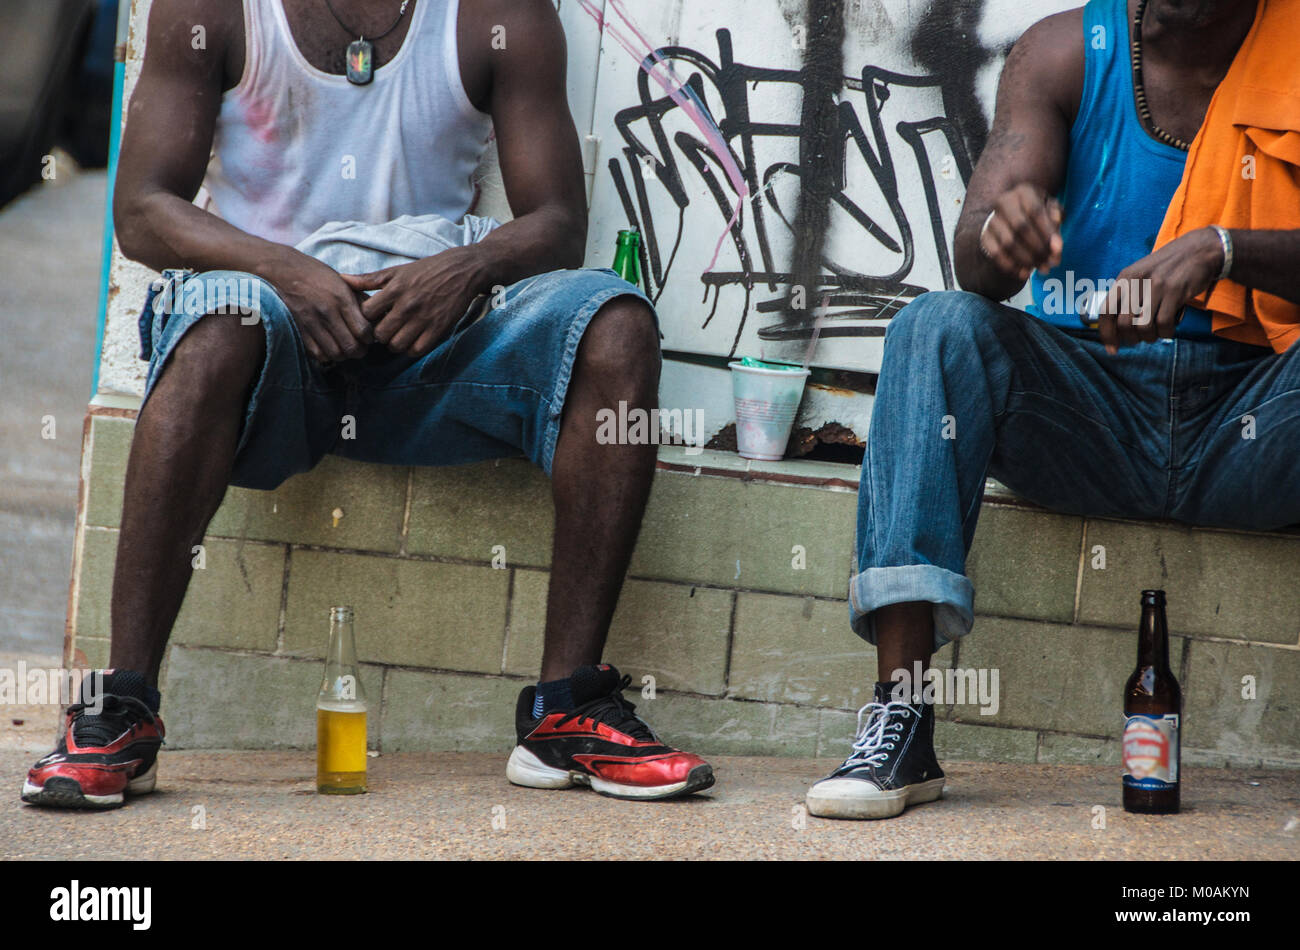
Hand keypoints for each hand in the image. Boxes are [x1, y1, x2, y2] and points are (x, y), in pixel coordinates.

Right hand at [265, 251, 372, 362]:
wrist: (286, 271)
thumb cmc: (319, 275)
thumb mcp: (344, 282)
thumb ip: (361, 300)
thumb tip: (378, 317)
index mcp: (342, 299)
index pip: (363, 331)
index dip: (370, 338)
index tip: (369, 336)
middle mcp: (328, 312)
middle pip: (351, 347)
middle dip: (360, 350)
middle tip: (360, 346)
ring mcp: (313, 322)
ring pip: (335, 354)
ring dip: (344, 355)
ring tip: (346, 348)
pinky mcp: (300, 329)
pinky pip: (317, 353)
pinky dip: (326, 355)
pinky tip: (330, 347)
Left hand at [340, 246, 486, 357]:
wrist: (462, 270)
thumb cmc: (427, 269)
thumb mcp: (397, 270)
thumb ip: (369, 279)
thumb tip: (342, 279)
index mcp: (395, 289)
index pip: (366, 313)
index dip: (366, 318)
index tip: (373, 318)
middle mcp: (407, 305)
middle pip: (380, 334)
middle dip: (379, 334)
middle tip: (385, 329)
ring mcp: (424, 318)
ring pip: (397, 345)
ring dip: (395, 343)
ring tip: (399, 335)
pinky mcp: (439, 328)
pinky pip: (417, 350)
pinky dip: (412, 348)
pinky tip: (413, 339)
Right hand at [978, 183, 1063, 282]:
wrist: (1010, 218)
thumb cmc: (1036, 213)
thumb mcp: (1050, 208)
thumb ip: (1056, 214)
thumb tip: (1056, 224)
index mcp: (1023, 191)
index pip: (1035, 211)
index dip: (1047, 232)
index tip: (1058, 250)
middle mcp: (1004, 202)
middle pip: (1021, 227)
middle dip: (1038, 248)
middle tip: (1050, 263)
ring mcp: (992, 220)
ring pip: (1008, 243)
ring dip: (1027, 259)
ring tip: (1041, 268)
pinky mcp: (984, 237)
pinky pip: (996, 254)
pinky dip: (1011, 266)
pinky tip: (1024, 273)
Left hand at [1097, 228, 1223, 354]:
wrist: (1198, 249)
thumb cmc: (1168, 267)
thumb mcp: (1141, 275)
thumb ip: (1128, 297)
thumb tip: (1117, 329)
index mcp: (1125, 278)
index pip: (1106, 311)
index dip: (1107, 334)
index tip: (1112, 349)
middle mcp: (1137, 282)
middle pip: (1124, 323)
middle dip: (1131, 338)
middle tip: (1140, 339)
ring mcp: (1156, 286)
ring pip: (1144, 326)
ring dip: (1150, 337)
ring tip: (1156, 334)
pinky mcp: (1175, 291)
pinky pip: (1164, 323)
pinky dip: (1166, 333)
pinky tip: (1169, 329)